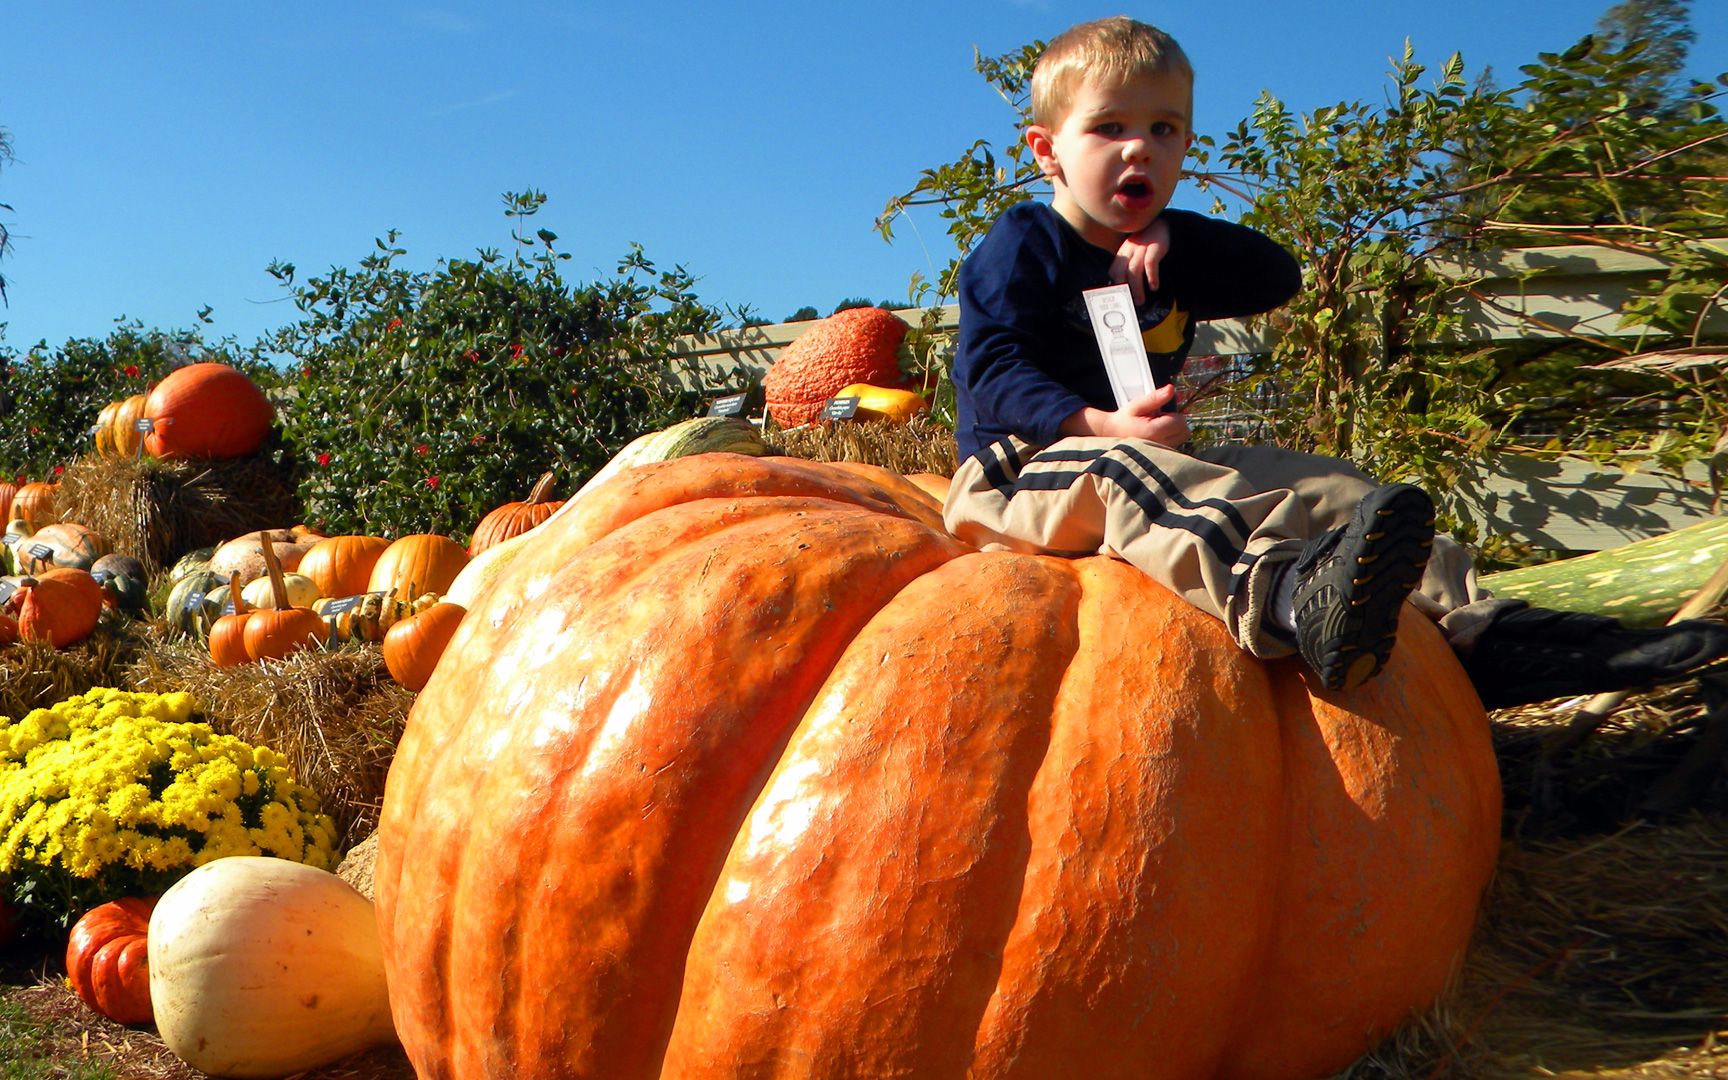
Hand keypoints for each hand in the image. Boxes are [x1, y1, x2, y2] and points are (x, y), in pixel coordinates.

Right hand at [1061, 384, 1188, 447]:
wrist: (1111, 435)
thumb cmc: (1124, 419)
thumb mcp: (1137, 405)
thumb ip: (1155, 398)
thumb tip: (1171, 389)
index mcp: (1155, 431)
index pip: (1180, 421)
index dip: (1173, 414)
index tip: (1158, 414)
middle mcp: (1160, 445)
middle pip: (1184, 432)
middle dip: (1176, 423)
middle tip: (1158, 420)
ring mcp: (1160, 453)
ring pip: (1180, 439)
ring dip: (1172, 431)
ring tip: (1155, 428)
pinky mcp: (1160, 456)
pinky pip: (1174, 445)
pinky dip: (1169, 439)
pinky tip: (1155, 436)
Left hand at [1110, 217, 1171, 304]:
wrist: (1162, 224)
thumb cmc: (1146, 242)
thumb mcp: (1133, 252)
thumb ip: (1127, 266)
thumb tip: (1124, 287)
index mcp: (1123, 253)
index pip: (1113, 271)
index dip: (1114, 285)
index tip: (1118, 299)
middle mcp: (1129, 250)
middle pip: (1120, 272)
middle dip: (1123, 289)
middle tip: (1128, 303)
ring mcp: (1142, 248)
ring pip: (1134, 270)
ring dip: (1136, 288)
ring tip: (1140, 301)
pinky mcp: (1155, 247)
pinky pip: (1150, 263)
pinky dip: (1151, 277)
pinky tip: (1154, 287)